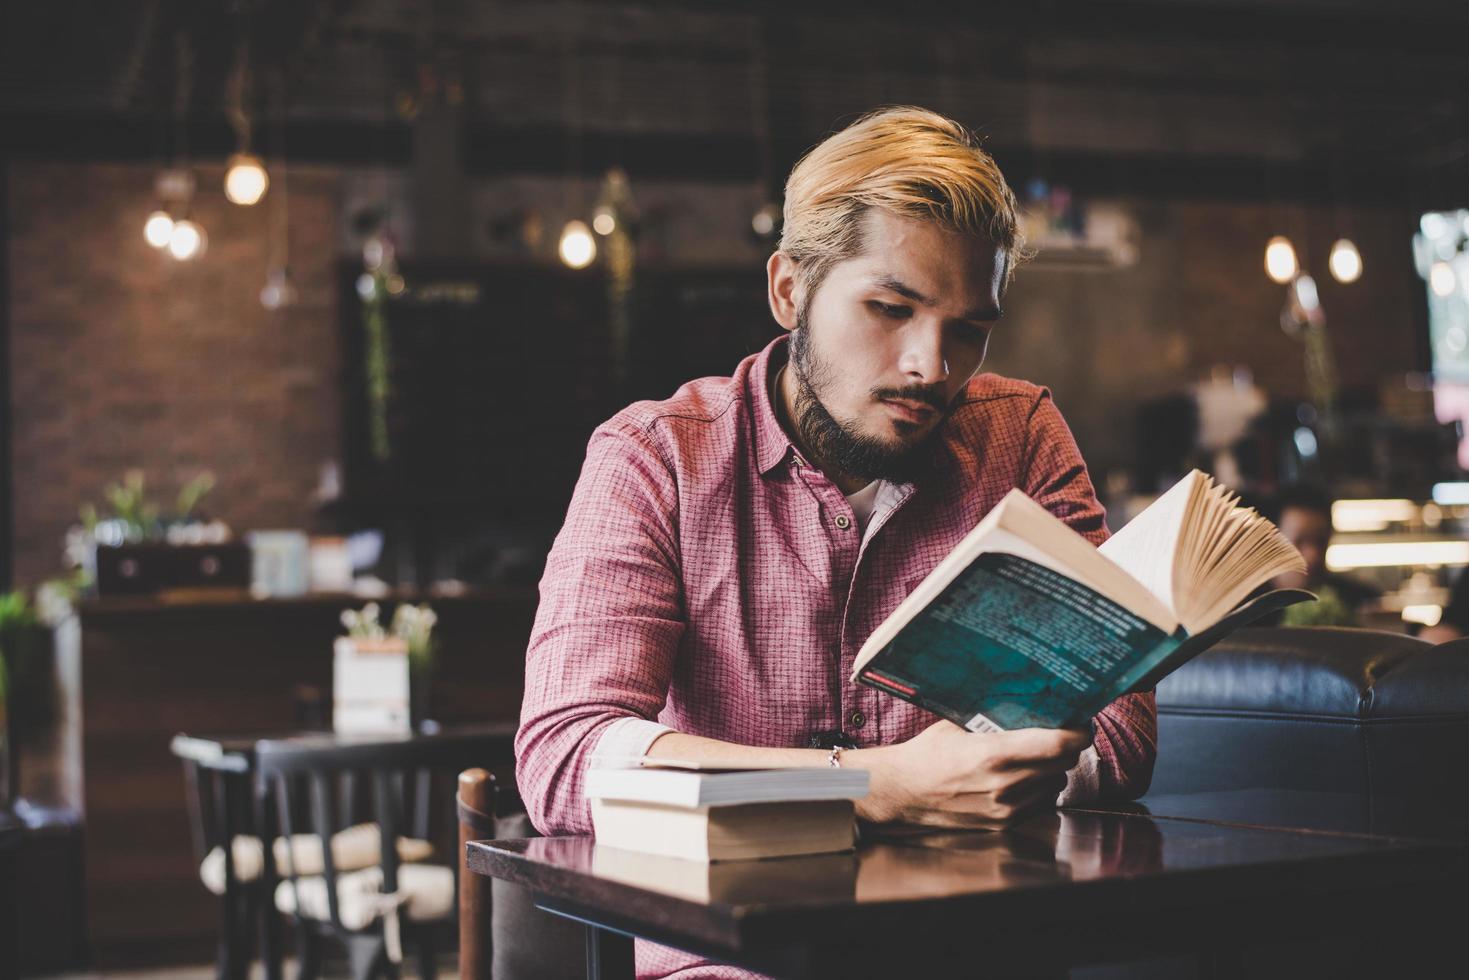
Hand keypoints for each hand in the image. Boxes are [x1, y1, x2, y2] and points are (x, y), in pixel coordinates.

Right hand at [850, 720, 1090, 827]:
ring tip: (1038, 756)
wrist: (903, 791)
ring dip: (1054, 770)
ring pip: (1056, 785)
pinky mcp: (1004, 823)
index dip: (1077, 733)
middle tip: (1062, 733)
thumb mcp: (960, 725)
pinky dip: (1040, 788)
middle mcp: (1006, 784)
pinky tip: (1024, 777)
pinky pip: (1040, 803)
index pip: (1057, 745)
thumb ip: (995, 719)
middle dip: (1067, 747)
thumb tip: (1029, 700)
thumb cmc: (928, 753)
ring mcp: (1007, 807)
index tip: (1081, 724)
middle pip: (1063, 764)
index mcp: (995, 754)